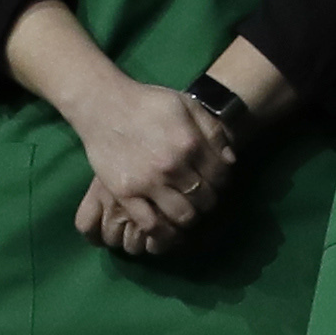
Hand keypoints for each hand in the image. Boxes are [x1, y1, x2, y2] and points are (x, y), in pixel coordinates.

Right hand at [62, 81, 234, 257]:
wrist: (104, 106)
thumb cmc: (149, 103)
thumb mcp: (188, 104)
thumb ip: (213, 131)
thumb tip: (231, 161)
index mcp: (191, 143)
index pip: (221, 177)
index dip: (222, 182)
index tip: (215, 182)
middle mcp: (173, 166)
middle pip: (204, 199)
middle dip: (207, 201)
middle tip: (200, 197)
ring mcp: (148, 182)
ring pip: (182, 216)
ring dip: (189, 218)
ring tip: (185, 211)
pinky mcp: (125, 194)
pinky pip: (150, 224)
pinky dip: (162, 231)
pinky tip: (166, 227)